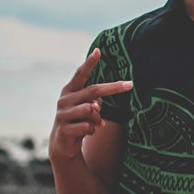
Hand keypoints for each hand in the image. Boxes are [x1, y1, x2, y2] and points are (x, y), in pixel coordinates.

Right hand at [49, 49, 131, 163]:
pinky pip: (87, 126)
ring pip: (91, 111)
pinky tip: (88, 132)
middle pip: (93, 90)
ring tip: (95, 123)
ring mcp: (62, 114)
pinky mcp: (63, 129)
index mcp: (70, 90)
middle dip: (113, 87)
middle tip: (130, 84)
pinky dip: (92, 129)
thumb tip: (94, 105)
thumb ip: (94, 100)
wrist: (63, 143)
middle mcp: (64, 99)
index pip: (80, 74)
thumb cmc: (80, 119)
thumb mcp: (88, 107)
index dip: (89, 63)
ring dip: (98, 118)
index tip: (98, 51)